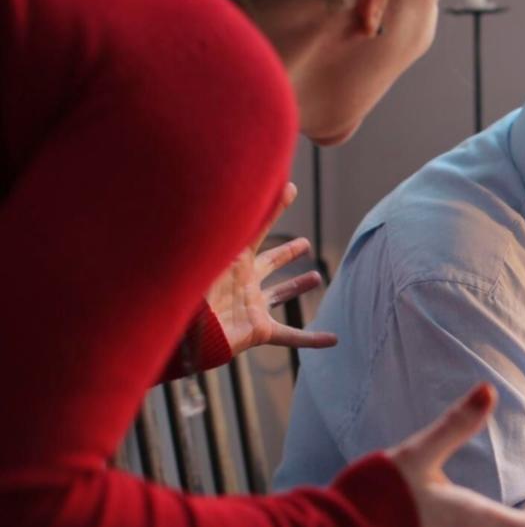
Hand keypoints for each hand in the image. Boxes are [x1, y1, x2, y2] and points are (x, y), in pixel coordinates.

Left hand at [205, 182, 336, 354]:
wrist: (188, 331)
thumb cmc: (198, 290)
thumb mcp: (224, 252)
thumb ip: (249, 223)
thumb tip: (280, 186)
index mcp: (235, 262)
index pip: (258, 231)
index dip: (275, 210)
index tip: (290, 190)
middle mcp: (245, 282)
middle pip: (270, 263)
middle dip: (286, 254)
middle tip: (304, 245)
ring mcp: (252, 307)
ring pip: (280, 295)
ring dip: (297, 287)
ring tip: (316, 277)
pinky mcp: (259, 331)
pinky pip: (290, 336)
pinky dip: (312, 339)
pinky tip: (333, 339)